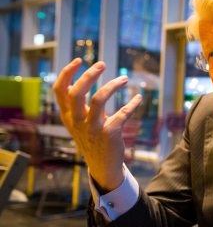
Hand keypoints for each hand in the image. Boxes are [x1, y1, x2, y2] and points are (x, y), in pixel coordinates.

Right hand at [53, 58, 141, 190]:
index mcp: (68, 115)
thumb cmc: (92, 138)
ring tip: (124, 79)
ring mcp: (93, 128)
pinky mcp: (109, 134)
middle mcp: (77, 121)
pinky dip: (132, 104)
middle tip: (102, 64)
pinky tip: (138, 98)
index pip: (60, 91)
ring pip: (98, 100)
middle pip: (76, 93)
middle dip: (89, 76)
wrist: (102, 165)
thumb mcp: (79, 121)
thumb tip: (80, 80)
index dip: (66, 73)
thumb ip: (78, 104)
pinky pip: (122, 113)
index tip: (79, 60)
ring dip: (112, 86)